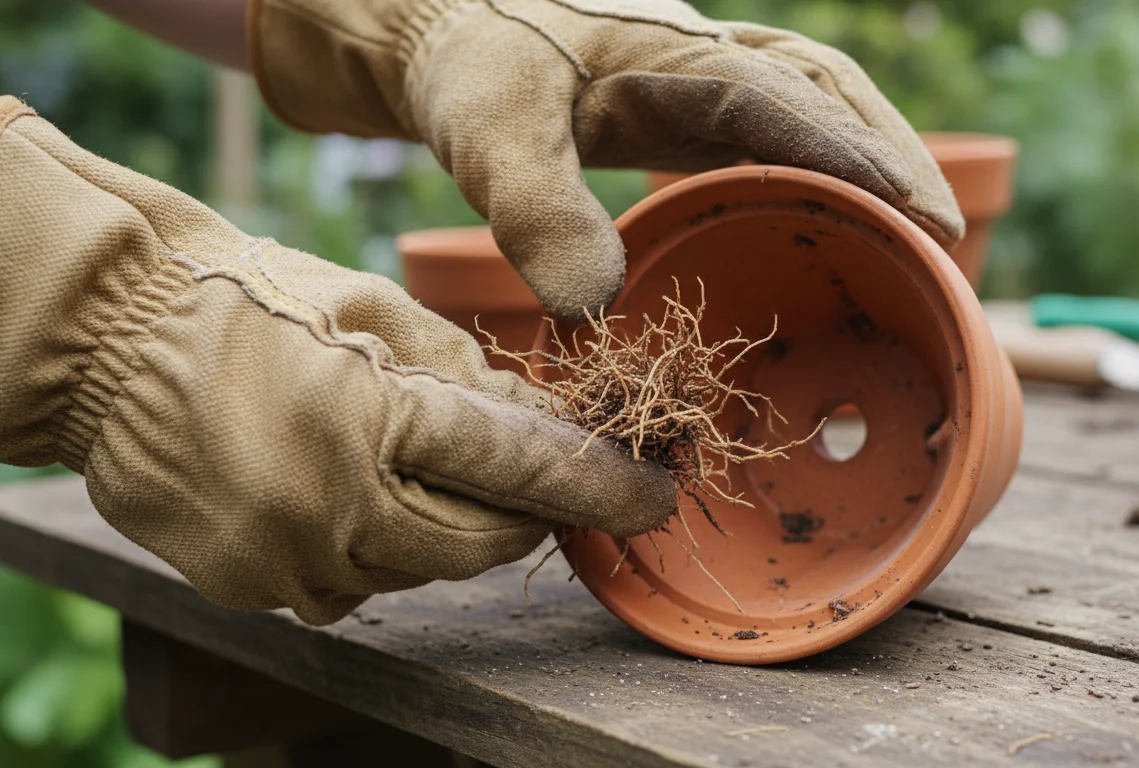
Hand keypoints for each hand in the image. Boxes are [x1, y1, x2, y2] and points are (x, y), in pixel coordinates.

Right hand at [0, 100, 675, 624]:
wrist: (109, 341)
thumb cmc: (252, 302)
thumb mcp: (376, 309)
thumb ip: (471, 374)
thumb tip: (547, 420)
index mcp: (373, 416)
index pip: (517, 465)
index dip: (597, 485)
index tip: (652, 495)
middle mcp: (335, 507)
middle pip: (484, 541)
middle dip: (525, 512)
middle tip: (538, 477)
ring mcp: (289, 560)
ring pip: (423, 571)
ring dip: (448, 528)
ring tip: (411, 463)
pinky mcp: (253, 589)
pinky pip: (355, 587)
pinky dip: (380, 548)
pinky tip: (353, 493)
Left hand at [251, 0, 963, 318]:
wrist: (438, 27)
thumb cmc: (467, 70)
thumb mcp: (488, 136)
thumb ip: (537, 213)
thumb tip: (597, 309)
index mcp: (675, 51)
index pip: (784, 100)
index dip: (855, 153)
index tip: (919, 209)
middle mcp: (706, 57)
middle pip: (828, 91)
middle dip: (892, 153)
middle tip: (947, 229)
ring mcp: (702, 77)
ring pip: (812, 106)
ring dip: (869, 157)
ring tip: (922, 227)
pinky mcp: (688, 105)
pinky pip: (775, 132)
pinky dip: (819, 169)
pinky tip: (833, 218)